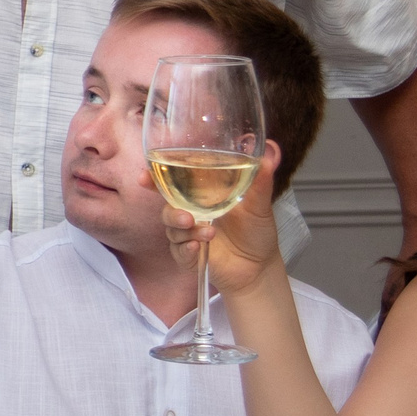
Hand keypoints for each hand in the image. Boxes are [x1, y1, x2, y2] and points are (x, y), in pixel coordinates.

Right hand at [161, 139, 284, 296]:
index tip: (144, 176)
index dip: (154, 179)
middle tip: (186, 217)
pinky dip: (185, 249)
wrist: (260, 266)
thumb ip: (261, 179)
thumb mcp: (260, 203)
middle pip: (166, 207)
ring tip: (208, 233)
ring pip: (171, 230)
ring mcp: (189, 235)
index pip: (172, 184)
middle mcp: (191, 213)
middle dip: (170, 211)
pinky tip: (197, 247)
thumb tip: (271, 149)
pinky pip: (178, 251)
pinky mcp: (189, 255)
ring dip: (184, 231)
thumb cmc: (257, 231)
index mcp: (201, 196)